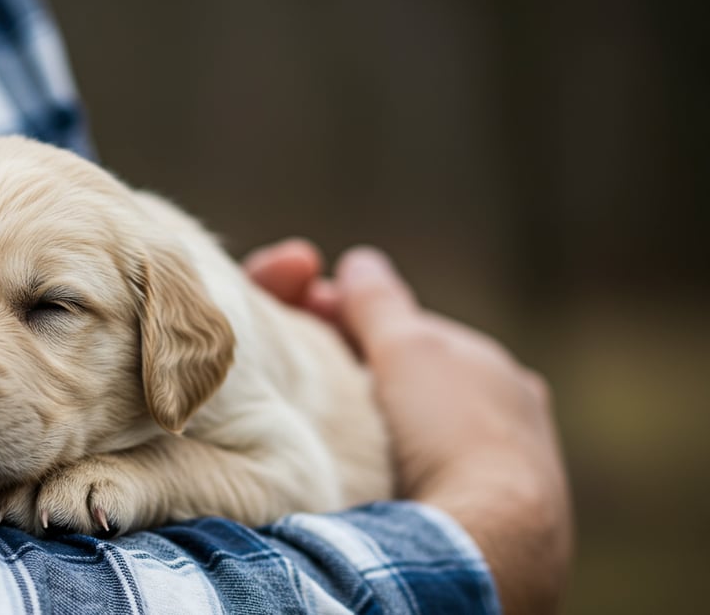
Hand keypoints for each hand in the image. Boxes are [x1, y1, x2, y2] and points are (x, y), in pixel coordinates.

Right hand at [246, 240, 572, 614]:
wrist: (483, 540)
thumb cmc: (449, 432)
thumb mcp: (407, 345)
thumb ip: (380, 302)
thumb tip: (359, 262)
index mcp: (494, 371)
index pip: (407, 334)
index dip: (348, 318)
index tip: (301, 311)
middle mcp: (502, 421)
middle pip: (403, 382)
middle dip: (354, 367)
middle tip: (301, 367)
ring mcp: (491, 478)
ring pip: (406, 431)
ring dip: (365, 420)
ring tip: (322, 425)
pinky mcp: (473, 528)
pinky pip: (412, 479)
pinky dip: (379, 466)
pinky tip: (351, 472)